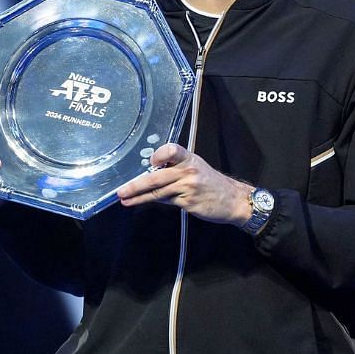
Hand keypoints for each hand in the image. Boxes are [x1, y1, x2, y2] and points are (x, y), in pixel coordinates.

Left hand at [116, 143, 251, 225]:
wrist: (232, 199)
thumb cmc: (212, 183)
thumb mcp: (197, 168)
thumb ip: (176, 168)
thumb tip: (151, 173)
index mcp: (190, 158)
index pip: (171, 150)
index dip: (158, 156)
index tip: (150, 162)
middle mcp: (188, 171)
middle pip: (156, 177)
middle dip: (136, 185)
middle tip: (122, 190)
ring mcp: (188, 187)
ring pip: (157, 192)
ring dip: (139, 197)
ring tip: (126, 200)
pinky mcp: (188, 202)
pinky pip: (166, 201)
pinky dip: (154, 201)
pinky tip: (145, 202)